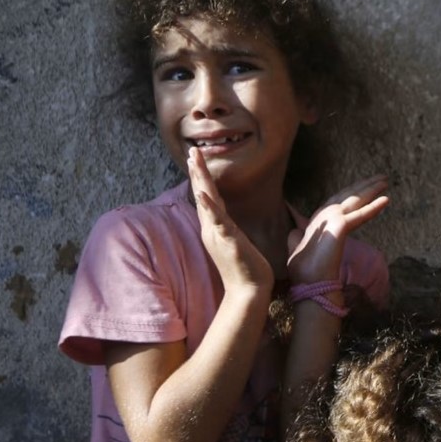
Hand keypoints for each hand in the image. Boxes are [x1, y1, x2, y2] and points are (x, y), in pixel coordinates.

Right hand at [187, 147, 273, 295]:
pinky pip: (217, 221)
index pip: (206, 198)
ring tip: (194, 161)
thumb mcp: (235, 242)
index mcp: (215, 227)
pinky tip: (203, 193)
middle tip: (191, 150)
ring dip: (200, 180)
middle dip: (197, 171)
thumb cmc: (245, 268)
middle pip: (202, 194)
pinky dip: (209, 206)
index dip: (200, 178)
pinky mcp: (227, 241)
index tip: (195, 159)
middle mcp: (212, 228)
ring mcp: (218, 234)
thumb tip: (228, 221)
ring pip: (207, 202)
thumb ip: (229, 229)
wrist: (248, 291)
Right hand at [287, 175, 388, 284]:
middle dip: (364, 185)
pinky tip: (387, 199)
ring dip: (371, 189)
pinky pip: (362, 214)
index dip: (351, 192)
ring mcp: (331, 217)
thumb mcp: (297, 248)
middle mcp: (324, 214)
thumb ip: (297, 238)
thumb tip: (295, 233)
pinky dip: (374, 207)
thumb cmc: (305, 269)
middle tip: (381, 177)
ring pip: (355, 199)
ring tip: (385, 180)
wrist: (309, 281)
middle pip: (348, 195)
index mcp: (316, 219)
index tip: (364, 186)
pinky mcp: (340, 225)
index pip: (337, 200)